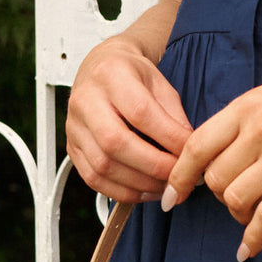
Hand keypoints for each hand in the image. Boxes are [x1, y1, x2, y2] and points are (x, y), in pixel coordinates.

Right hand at [66, 36, 192, 202]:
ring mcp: (74, 127)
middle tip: (177, 176)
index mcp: (110, 74)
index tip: (189, 153)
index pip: (140, 113)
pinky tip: (145, 191)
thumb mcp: (160, 84)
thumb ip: (174, 117)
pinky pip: (94, 180)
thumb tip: (188, 153)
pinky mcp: (72, 149)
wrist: (101, 69)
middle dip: (153, 166)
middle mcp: (85, 100)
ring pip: (103, 167)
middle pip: (116, 143)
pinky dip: (123, 192)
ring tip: (165, 186)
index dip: (168, 139)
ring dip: (139, 184)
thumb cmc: (133, 76)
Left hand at [162, 59, 261, 256]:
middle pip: (214, 178)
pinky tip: (249, 250)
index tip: (170, 197)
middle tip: (234, 202)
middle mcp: (261, 127)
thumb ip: (245, 125)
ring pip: (235, 198)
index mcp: (249, 105)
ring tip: (249, 217)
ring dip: (237, 215)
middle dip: (217, 198)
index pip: (195, 145)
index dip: (177, 176)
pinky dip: (253, 239)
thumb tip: (213, 159)